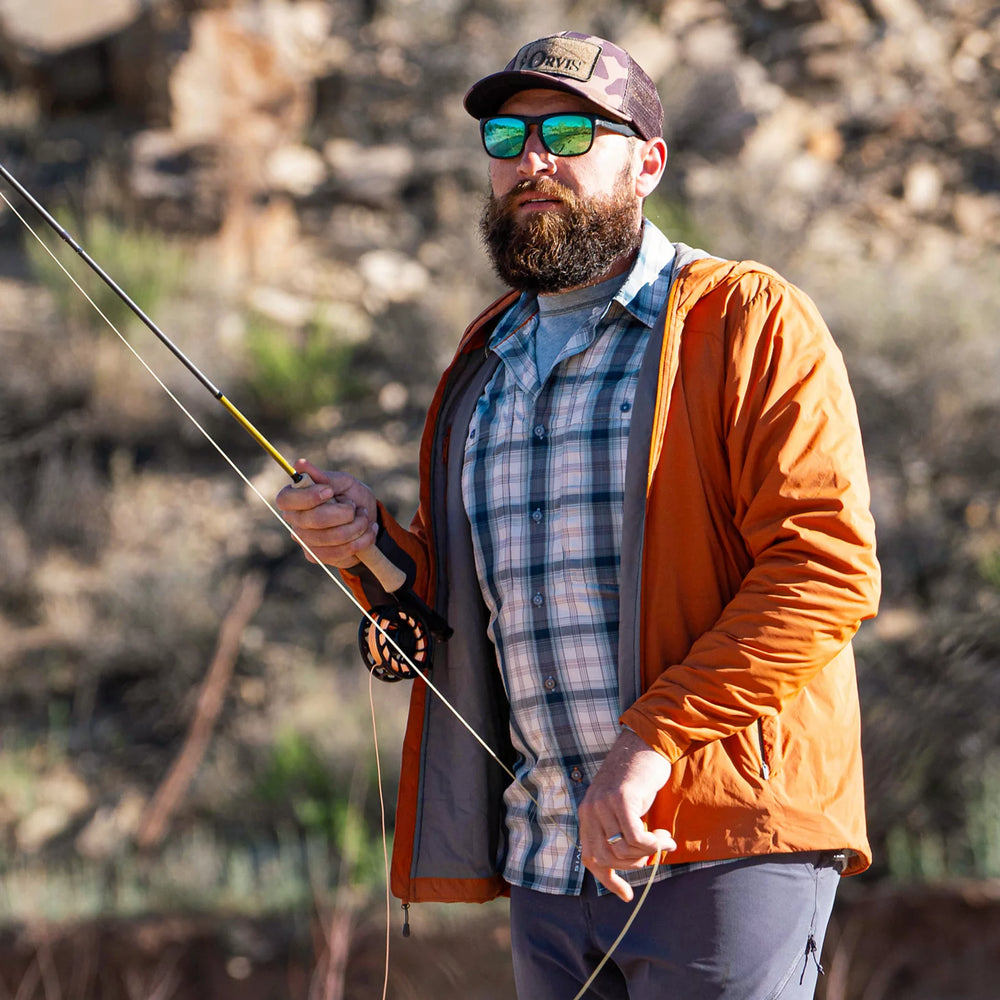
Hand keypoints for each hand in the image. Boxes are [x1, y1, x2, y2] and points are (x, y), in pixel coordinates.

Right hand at [275, 459, 377, 568]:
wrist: (368, 521)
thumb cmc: (352, 496)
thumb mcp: (344, 482)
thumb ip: (324, 477)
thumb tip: (299, 464)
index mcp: (294, 498)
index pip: (286, 499)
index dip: (308, 497)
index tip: (329, 491)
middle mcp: (294, 520)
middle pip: (313, 520)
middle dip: (343, 513)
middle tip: (354, 507)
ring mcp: (304, 541)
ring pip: (331, 538)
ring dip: (356, 527)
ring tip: (364, 518)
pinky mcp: (317, 557)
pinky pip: (339, 552)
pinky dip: (360, 541)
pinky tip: (367, 532)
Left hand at [578, 729, 675, 901]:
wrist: (644, 744)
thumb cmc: (638, 778)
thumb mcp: (623, 808)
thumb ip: (619, 830)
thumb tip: (634, 863)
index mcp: (587, 814)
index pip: (591, 858)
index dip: (608, 880)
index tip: (627, 896)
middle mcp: (590, 809)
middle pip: (607, 859)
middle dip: (633, 864)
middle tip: (653, 851)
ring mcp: (603, 803)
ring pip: (623, 850)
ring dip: (646, 852)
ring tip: (662, 838)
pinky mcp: (621, 798)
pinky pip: (636, 837)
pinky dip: (652, 843)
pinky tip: (665, 835)